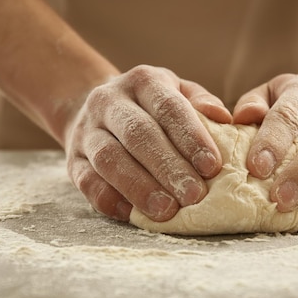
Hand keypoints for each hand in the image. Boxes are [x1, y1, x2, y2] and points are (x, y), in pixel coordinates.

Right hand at [65, 65, 231, 221]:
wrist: (92, 106)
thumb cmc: (151, 106)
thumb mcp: (177, 91)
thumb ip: (201, 103)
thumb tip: (225, 119)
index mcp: (142, 81)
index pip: (168, 107)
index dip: (191, 137)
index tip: (212, 166)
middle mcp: (109, 101)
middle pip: (138, 134)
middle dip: (168, 167)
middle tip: (194, 196)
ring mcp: (87, 130)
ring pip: (110, 159)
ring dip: (139, 187)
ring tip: (167, 211)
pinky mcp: (72, 159)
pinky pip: (87, 181)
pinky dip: (110, 199)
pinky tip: (133, 215)